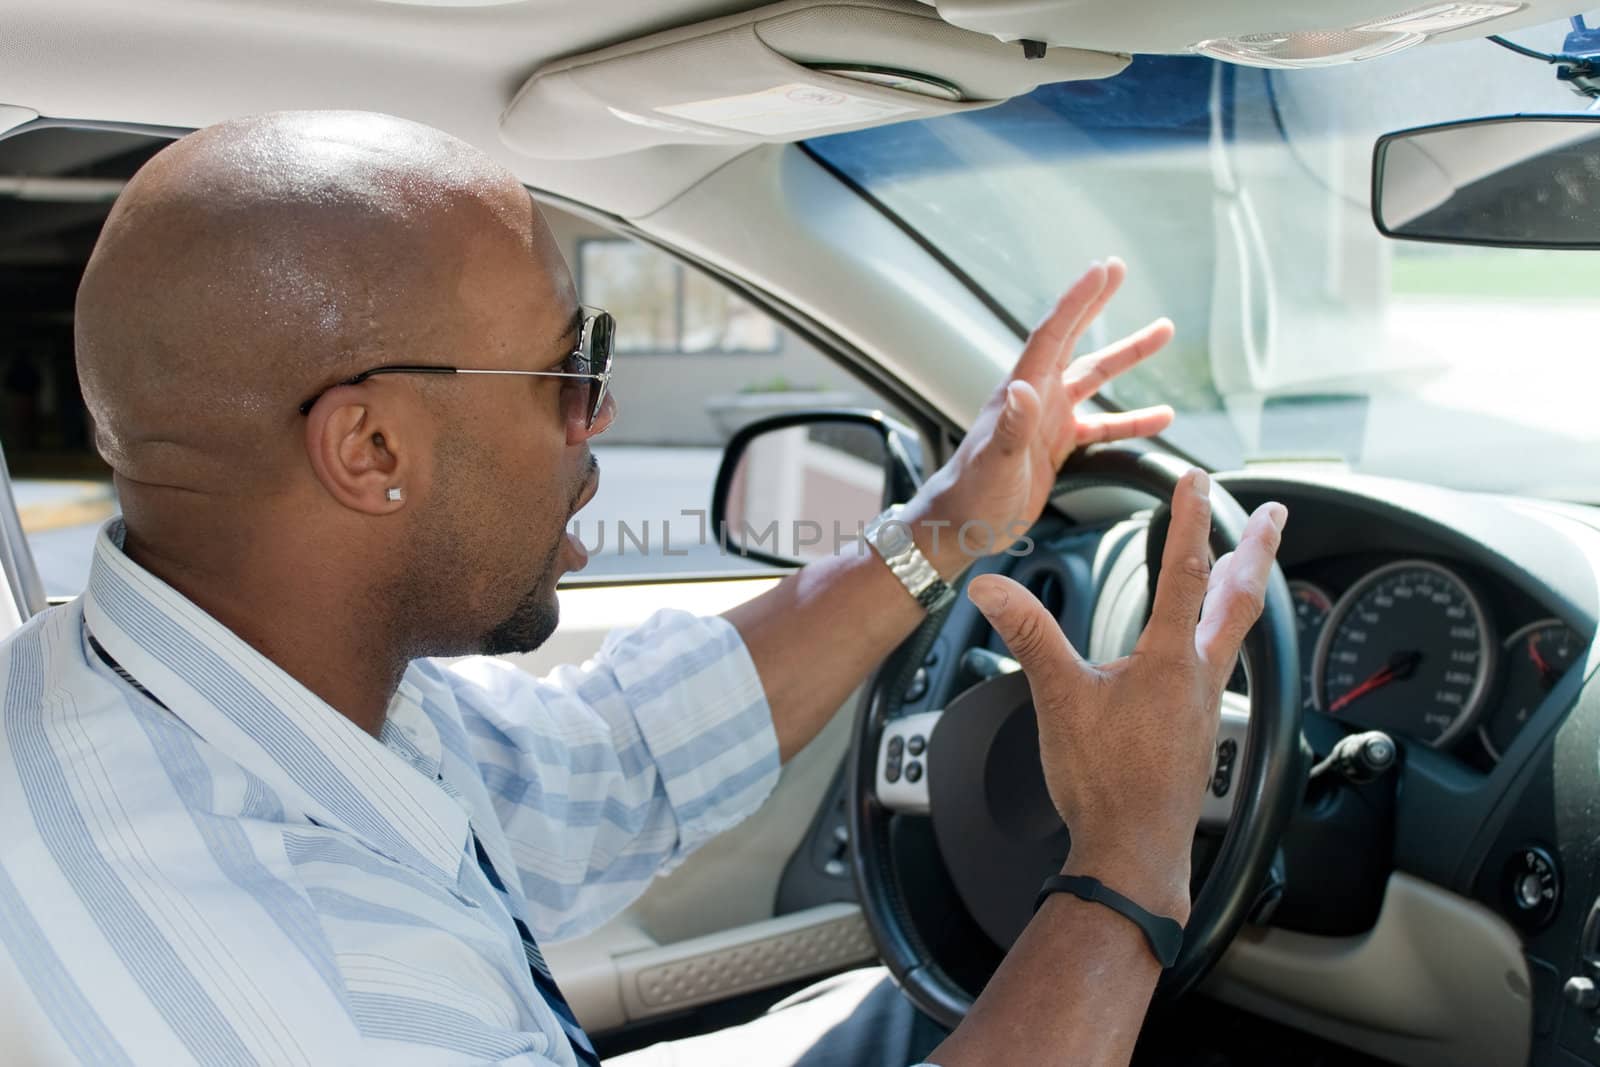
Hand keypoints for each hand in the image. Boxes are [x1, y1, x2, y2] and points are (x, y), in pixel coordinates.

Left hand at [908, 259, 1175, 577]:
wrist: (962, 525)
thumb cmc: (972, 494)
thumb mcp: (996, 462)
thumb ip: (1013, 426)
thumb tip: (1025, 388)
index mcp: (1021, 392)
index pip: (1052, 335)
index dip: (1077, 301)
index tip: (1102, 269)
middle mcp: (1036, 397)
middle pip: (1072, 339)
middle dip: (1095, 304)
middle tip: (1118, 268)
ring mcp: (1048, 420)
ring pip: (1094, 378)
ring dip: (1126, 355)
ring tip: (1163, 331)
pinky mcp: (1057, 446)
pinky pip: (1102, 427)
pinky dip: (1132, 420)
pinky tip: (1162, 416)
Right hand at [967, 470, 1287, 921]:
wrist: (1133, 851)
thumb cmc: (1105, 782)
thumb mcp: (1058, 698)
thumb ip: (1029, 635)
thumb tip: (992, 588)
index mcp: (1170, 661)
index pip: (1185, 572)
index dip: (1189, 520)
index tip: (1194, 479)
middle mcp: (1199, 676)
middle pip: (1240, 597)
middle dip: (1256, 549)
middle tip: (1274, 515)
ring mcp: (1205, 704)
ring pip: (1234, 630)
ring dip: (1242, 588)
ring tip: (1245, 564)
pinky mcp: (1199, 730)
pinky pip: (1220, 664)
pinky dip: (1222, 634)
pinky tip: (1204, 647)